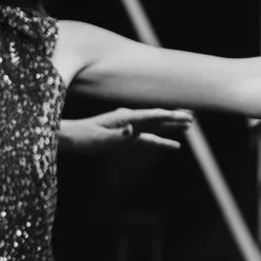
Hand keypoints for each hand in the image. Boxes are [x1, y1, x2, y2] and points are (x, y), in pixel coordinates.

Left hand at [60, 107, 189, 152]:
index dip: (170, 116)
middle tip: (194, 118)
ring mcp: (127, 128)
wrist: (67, 138)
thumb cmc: (81, 138)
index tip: (187, 117)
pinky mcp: (124, 137)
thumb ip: (118, 136)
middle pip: (157, 118)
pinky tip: (171, 144)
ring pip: (155, 127)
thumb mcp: (99, 139)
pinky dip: (161, 140)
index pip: (153, 116)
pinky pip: (148, 138)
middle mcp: (128, 120)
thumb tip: (134, 130)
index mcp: (125, 118)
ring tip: (188, 126)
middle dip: (175, 118)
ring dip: (171, 126)